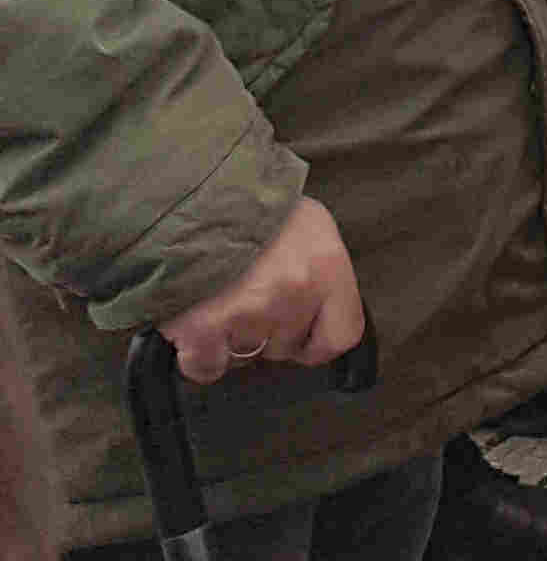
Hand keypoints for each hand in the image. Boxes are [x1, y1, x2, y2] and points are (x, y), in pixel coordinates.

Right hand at [161, 197, 362, 382]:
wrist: (189, 193)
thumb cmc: (248, 206)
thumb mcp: (306, 225)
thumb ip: (316, 271)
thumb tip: (313, 310)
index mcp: (327, 267)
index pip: (342, 335)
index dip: (318, 343)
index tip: (303, 340)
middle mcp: (296, 292)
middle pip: (286, 346)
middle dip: (267, 333)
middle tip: (246, 301)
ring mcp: (251, 311)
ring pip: (245, 356)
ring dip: (231, 339)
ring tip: (219, 303)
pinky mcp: (205, 327)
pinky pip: (206, 367)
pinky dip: (199, 357)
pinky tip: (194, 330)